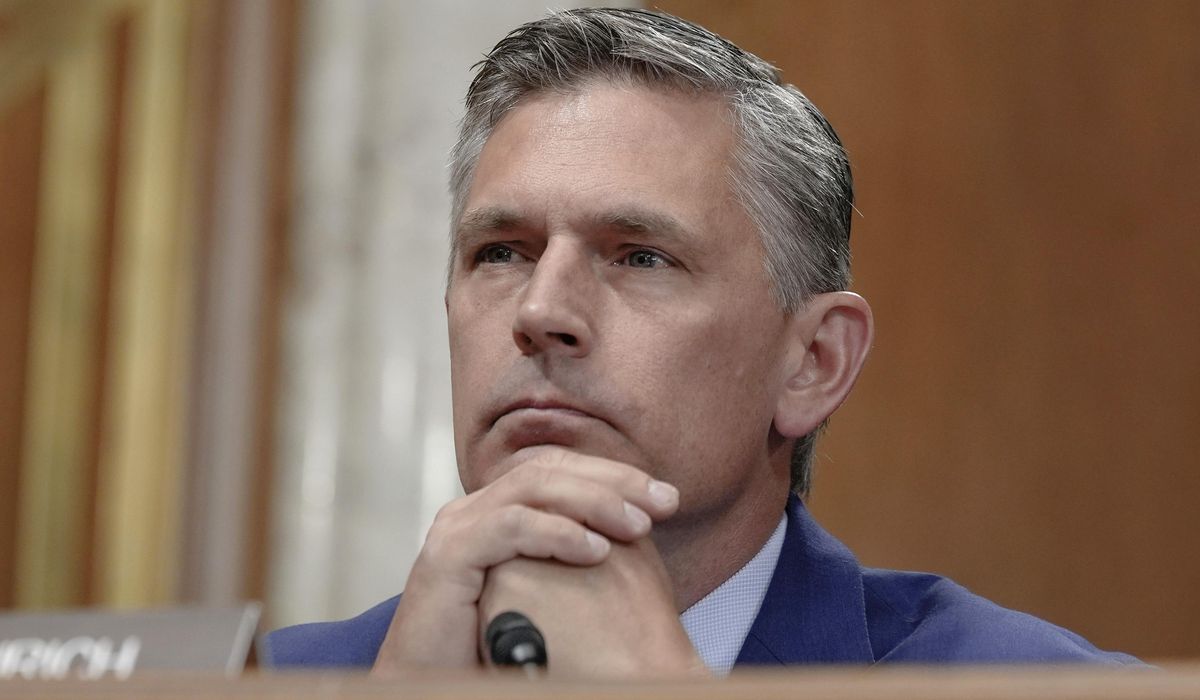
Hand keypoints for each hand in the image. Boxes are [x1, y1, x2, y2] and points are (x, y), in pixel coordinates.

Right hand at [372, 447, 679, 674]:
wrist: (428, 686)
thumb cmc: (488, 649)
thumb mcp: (543, 594)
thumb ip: (574, 558)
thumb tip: (638, 537)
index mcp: (496, 512)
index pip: (559, 469)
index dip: (615, 475)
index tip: (666, 498)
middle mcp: (473, 510)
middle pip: (548, 468)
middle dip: (613, 480)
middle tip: (665, 502)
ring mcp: (456, 528)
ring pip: (531, 488)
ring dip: (593, 501)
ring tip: (638, 525)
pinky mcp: (447, 557)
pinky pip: (508, 526)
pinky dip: (556, 532)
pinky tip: (596, 550)